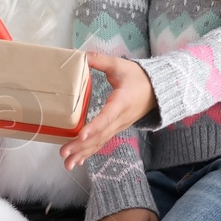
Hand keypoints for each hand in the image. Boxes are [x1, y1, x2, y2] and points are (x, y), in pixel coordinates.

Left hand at [60, 53, 156, 167]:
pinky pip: (102, 142)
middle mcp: (120, 119)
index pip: (107, 117)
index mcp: (121, 102)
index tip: (80, 135)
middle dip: (81, 146)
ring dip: (83, 153)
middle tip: (64, 153)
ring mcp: (119, 126)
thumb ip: (100, 60)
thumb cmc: (138, 77)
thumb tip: (81, 56)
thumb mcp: (120, 65)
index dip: (94, 127)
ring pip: (100, 142)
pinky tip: (78, 161)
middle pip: (100, 136)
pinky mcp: (116, 129)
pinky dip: (90, 152)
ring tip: (68, 164)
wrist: (157, 90)